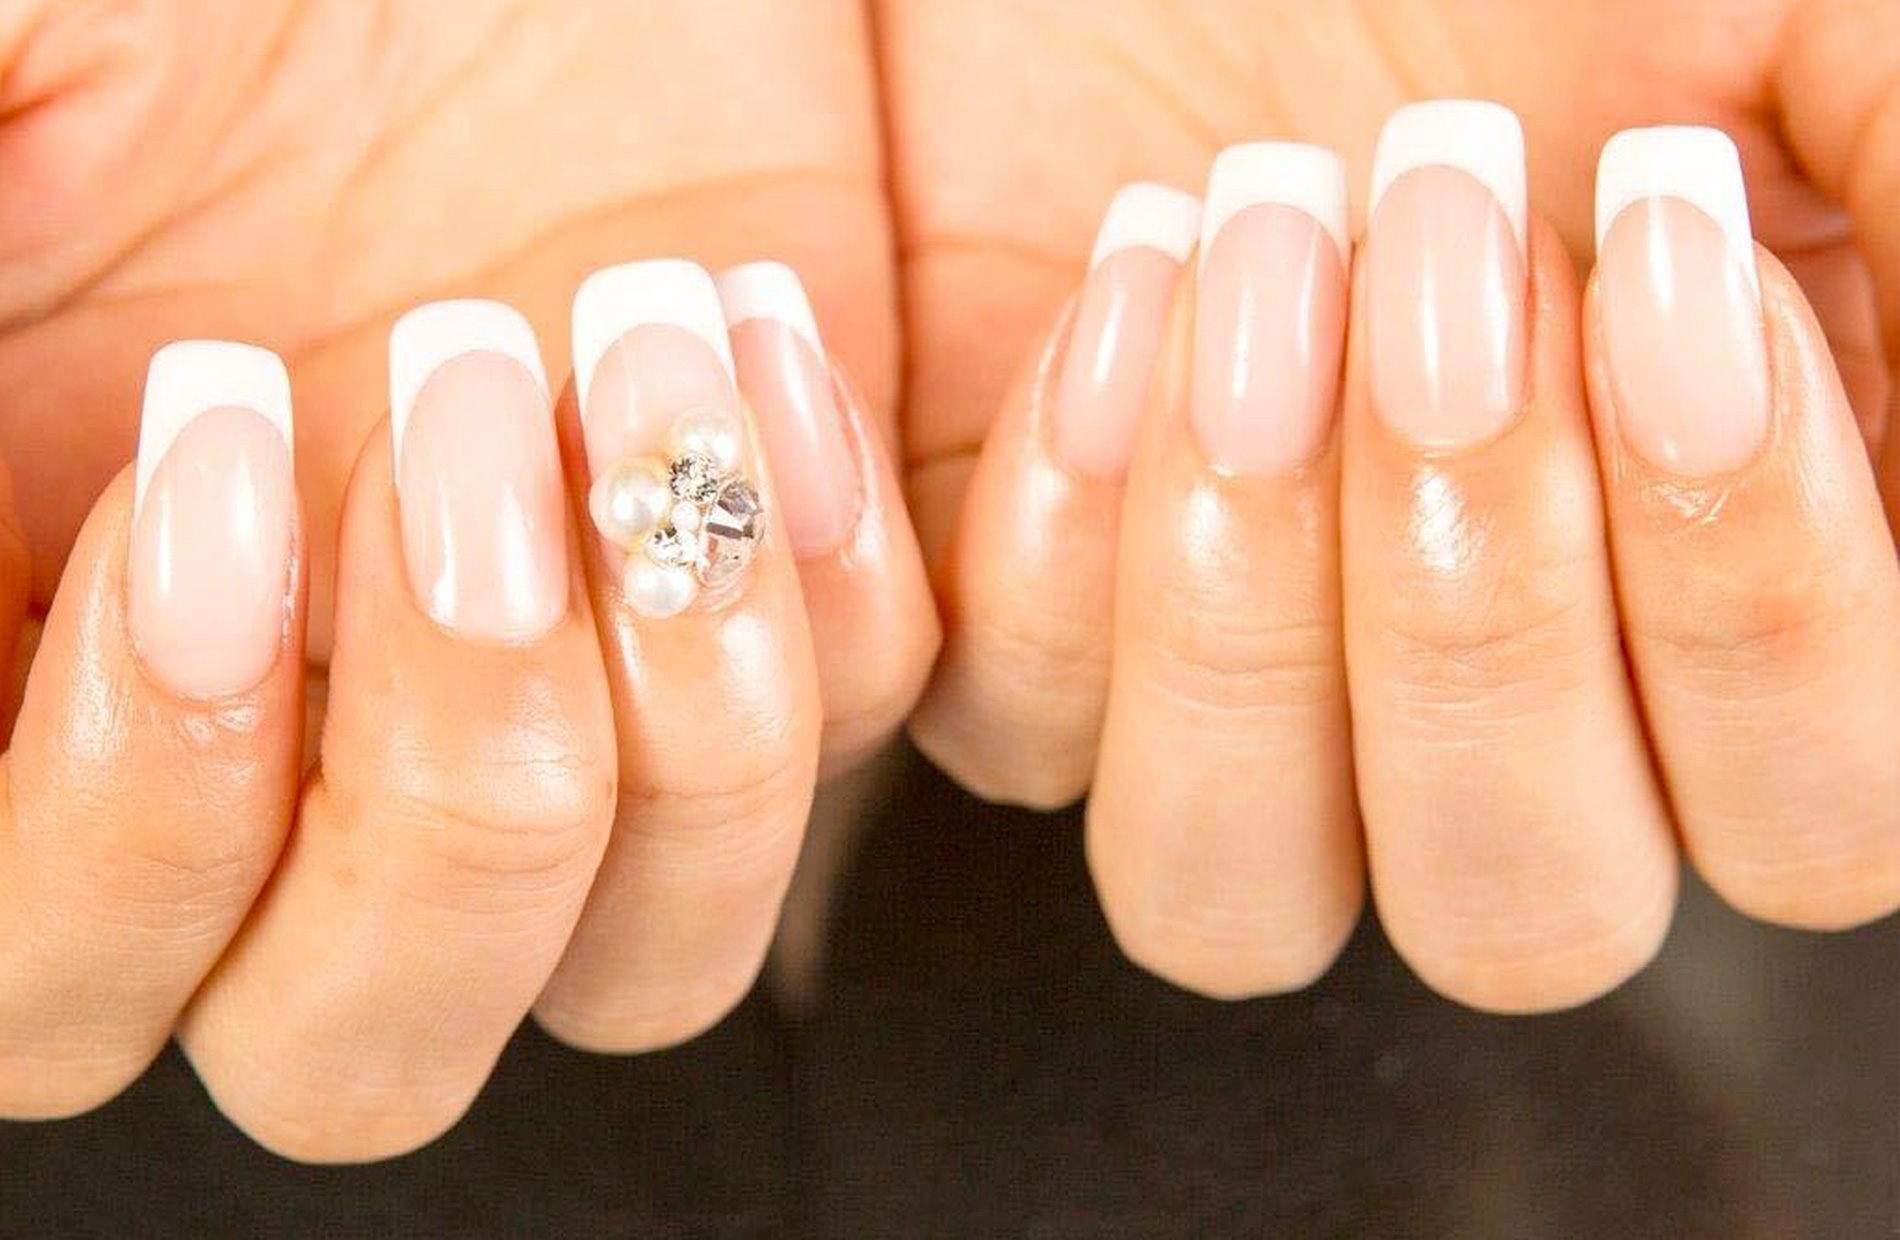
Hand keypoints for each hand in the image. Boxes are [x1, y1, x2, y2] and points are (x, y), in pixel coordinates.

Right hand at [0, 2, 933, 1161]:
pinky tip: (767, 330)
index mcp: (78, 685)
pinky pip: (852, 744)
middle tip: (463, 414)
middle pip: (362, 1048)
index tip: (223, 460)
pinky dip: (841, 581)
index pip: (66, 980)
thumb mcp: (13, 72)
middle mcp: (321, 763)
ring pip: (641, 965)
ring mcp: (568, 714)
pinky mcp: (764, 619)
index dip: (140, 813)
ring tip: (644, 349)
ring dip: (679, 710)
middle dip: (451, 781)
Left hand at [894, 0, 1899, 1008]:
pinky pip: (1020, 734)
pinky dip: (1068, 543)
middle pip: (1515, 912)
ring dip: (1255, 619)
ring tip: (1269, 269)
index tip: (1676, 270)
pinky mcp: (1042, 621)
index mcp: (1705, 596)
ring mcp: (1244, 683)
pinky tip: (1130, 278)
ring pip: (1234, 897)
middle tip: (1446, 264)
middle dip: (1485, 607)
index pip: (1802, 816)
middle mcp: (1477, 697)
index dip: (1761, 605)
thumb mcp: (1806, 33)